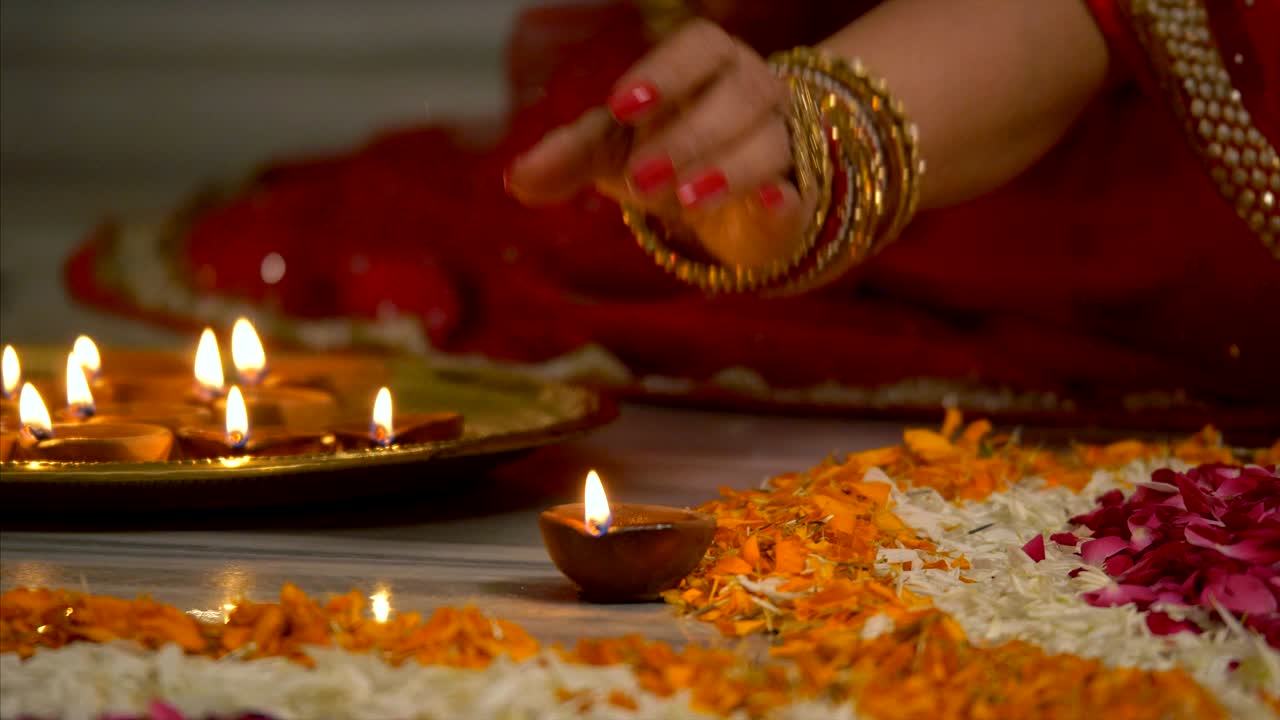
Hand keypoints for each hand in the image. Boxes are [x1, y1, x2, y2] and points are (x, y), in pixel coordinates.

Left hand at [505, 19, 816, 269]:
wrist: (725, 198)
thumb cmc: (663, 150)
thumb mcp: (612, 150)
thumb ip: (568, 157)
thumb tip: (515, 179)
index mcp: (709, 65)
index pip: (699, 48)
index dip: (664, 72)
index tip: (620, 106)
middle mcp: (754, 94)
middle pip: (739, 94)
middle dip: (689, 134)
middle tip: (640, 180)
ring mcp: (784, 143)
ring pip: (770, 143)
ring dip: (728, 169)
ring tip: (686, 201)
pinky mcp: (798, 199)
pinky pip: (800, 194)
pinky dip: (784, 199)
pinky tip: (770, 202)